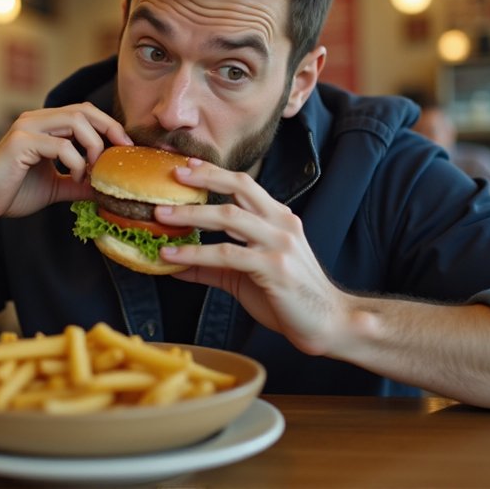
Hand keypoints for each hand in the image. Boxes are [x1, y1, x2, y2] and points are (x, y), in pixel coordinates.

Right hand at [0, 103, 132, 221]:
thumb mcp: (55, 186)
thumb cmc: (11, 193)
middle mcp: (35, 119)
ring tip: (94, 171)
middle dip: (109, 129)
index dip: (109, 126)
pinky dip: (76, 162)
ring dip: (93, 146)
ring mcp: (26, 127)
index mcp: (44, 125)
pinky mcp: (20, 142)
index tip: (126, 148)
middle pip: (84, 110)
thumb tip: (107, 186)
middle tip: (123, 152)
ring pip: (75, 122)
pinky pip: (60, 145)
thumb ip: (79, 182)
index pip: (85, 113)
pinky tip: (76, 178)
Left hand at [160, 159, 343, 355]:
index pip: (245, 185)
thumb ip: (213, 267)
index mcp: (279, 219)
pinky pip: (227, 255)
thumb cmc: (290, 298)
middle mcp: (281, 224)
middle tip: (173, 175)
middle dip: (204, 179)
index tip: (188, 165)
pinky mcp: (273, 268)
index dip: (215, 172)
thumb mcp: (247, 276)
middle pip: (239, 188)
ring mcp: (279, 244)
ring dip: (191, 214)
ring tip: (161, 215)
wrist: (328, 324)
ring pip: (229, 218)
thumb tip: (176, 266)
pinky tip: (172, 256)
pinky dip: (195, 253)